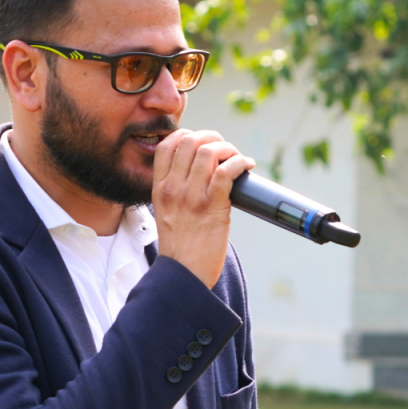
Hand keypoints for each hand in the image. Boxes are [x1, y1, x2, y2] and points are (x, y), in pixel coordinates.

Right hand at [151, 128, 255, 289]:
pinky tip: (246, 166)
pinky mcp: (213, 207)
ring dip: (228, 149)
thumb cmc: (180, 246)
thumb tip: (200, 172)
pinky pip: (226, 172)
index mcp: (160, 188)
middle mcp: (173, 189)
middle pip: (189, 141)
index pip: (166, 145)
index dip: (187, 135)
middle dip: (211, 138)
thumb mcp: (166, 213)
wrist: (183, 273)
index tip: (202, 143)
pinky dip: (240, 162)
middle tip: (224, 149)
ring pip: (209, 152)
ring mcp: (192, 197)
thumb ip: (175, 191)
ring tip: (236, 158)